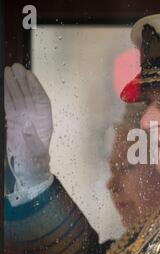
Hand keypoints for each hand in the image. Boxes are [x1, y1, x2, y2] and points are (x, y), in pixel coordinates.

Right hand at [5, 63, 52, 188]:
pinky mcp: (12, 121)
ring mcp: (23, 118)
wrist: (28, 169)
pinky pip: (9, 105)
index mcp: (44, 122)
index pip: (40, 100)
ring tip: (8, 71)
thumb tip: (27, 124)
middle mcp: (34, 117)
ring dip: (13, 85)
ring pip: (18, 98)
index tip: (29, 75)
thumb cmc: (35, 161)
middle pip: (28, 96)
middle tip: (16, 67)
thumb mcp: (36, 152)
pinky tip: (4, 85)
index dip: (35, 87)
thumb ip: (32, 138)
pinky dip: (6, 95)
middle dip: (22, 82)